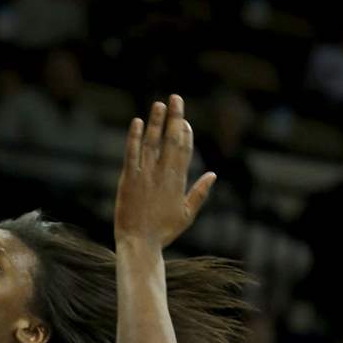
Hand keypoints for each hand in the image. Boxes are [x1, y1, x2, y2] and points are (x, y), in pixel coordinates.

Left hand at [114, 94, 214, 250]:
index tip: (184, 120)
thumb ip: (200, 193)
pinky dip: (134, 137)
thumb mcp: (186, 214)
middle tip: (175, 98)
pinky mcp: (128, 179)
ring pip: (152, 142)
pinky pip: (132, 154)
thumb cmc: (163, 232)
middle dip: (175, 118)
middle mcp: (164, 174)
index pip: (185, 149)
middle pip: (171, 140)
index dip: (185, 132)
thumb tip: (213, 174)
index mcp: (179, 181)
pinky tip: (136, 122)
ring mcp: (146, 176)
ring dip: (155, 122)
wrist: (140, 244)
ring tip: (158, 104)